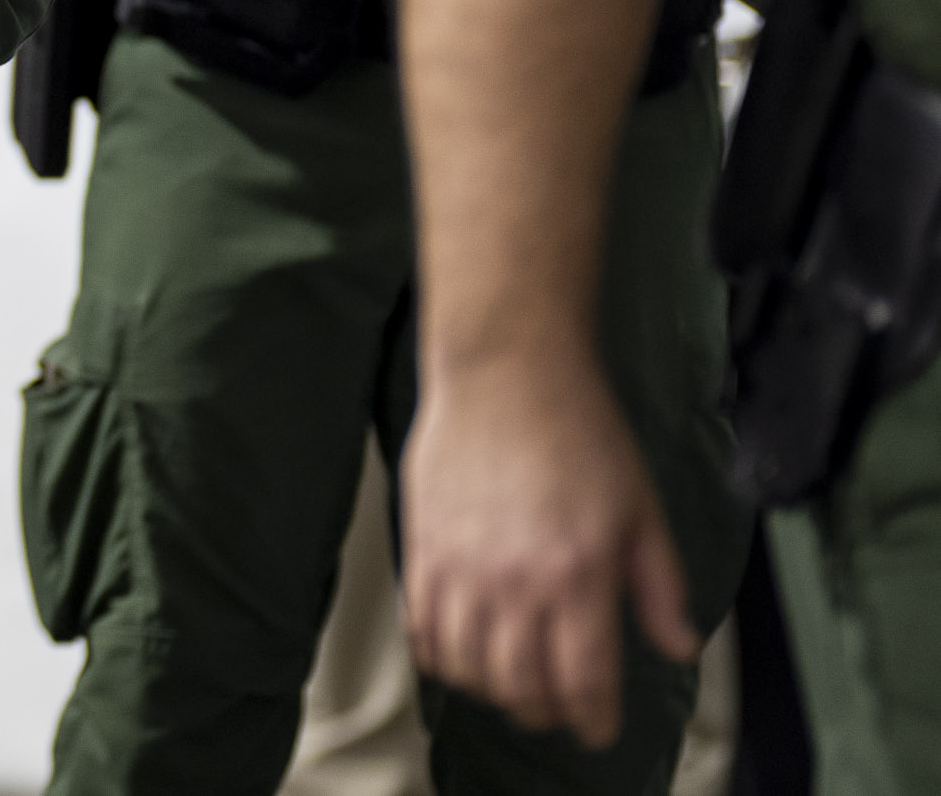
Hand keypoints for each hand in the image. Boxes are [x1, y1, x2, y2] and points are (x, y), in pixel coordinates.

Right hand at [400, 351, 695, 750]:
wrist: (506, 371)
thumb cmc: (582, 432)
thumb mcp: (643, 510)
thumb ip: (660, 587)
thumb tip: (677, 649)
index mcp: (579, 575)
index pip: (583, 681)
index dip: (592, 719)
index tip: (598, 728)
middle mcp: (515, 580)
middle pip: (520, 684)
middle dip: (544, 711)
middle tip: (557, 708)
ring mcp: (462, 565)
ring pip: (466, 665)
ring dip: (490, 689)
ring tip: (509, 683)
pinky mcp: (422, 545)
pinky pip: (421, 625)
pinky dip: (438, 655)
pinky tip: (458, 652)